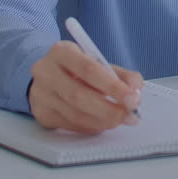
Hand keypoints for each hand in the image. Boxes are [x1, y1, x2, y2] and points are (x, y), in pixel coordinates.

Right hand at [28, 40, 144, 132]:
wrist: (47, 75)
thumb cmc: (77, 68)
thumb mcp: (97, 62)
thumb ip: (120, 74)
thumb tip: (136, 90)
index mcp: (61, 52)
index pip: (88, 69)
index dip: (112, 86)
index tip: (132, 97)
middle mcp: (46, 72)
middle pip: (79, 95)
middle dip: (109, 108)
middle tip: (131, 114)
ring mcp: (41, 95)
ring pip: (75, 115)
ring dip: (103, 121)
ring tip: (121, 120)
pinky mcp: (42, 114)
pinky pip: (71, 125)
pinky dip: (92, 126)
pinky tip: (103, 123)